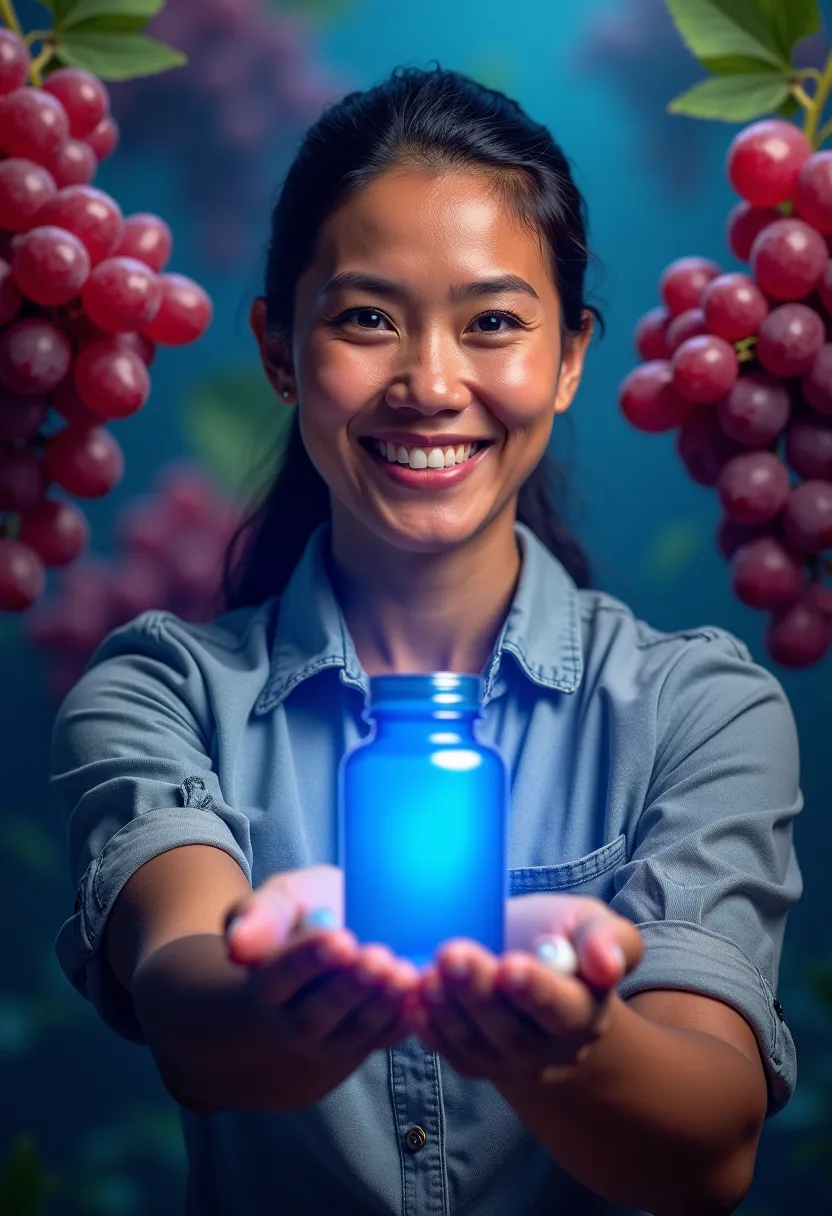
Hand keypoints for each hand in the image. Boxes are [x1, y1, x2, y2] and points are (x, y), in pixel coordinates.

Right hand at [224, 866, 424, 1098]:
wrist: (337, 935)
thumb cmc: (305, 912)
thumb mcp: (279, 900)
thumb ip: (260, 915)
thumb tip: (239, 944)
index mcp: (266, 981)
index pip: (279, 977)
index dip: (308, 960)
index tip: (340, 938)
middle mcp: (293, 1019)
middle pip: (316, 1014)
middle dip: (349, 987)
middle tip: (377, 958)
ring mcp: (331, 1038)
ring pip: (352, 1033)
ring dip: (379, 1006)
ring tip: (403, 975)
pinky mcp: (365, 1044)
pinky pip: (382, 1042)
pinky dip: (403, 1024)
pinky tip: (420, 998)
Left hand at [408, 894, 643, 1085]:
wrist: (534, 969)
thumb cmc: (564, 939)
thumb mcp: (592, 923)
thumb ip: (608, 938)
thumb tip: (606, 965)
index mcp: (586, 1010)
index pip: (564, 1010)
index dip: (536, 992)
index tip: (509, 965)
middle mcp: (552, 1048)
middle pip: (515, 1033)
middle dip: (479, 993)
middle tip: (451, 954)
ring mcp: (512, 1062)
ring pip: (479, 1046)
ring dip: (448, 1011)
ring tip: (426, 975)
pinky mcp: (478, 1064)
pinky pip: (452, 1054)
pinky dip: (430, 1029)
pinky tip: (412, 999)